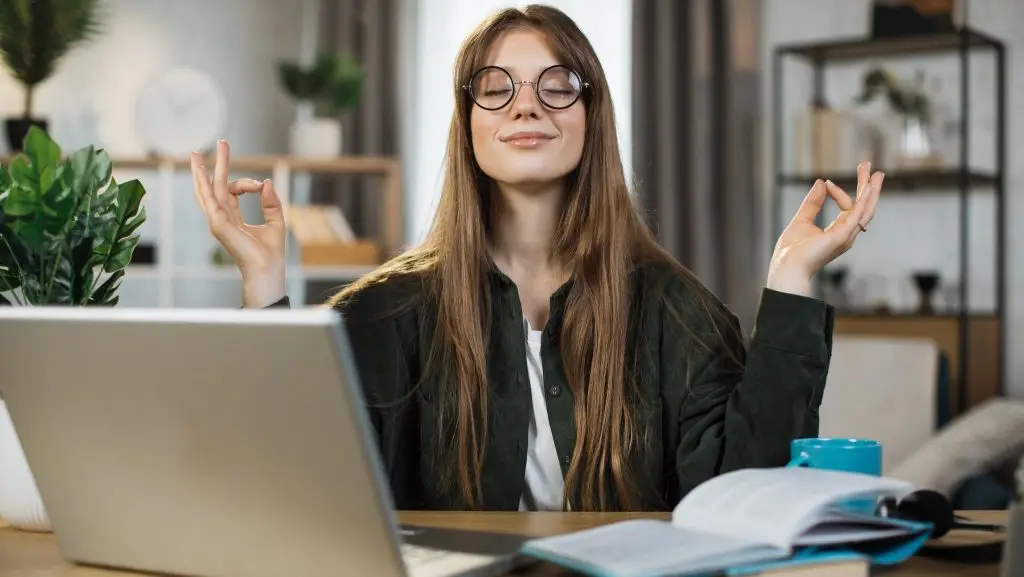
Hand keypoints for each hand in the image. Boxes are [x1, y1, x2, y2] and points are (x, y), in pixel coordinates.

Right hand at [191, 140, 286, 307]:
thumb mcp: (276, 221)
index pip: (231, 191)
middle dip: (216, 164)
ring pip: (206, 192)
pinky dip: (205, 186)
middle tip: (220, 143)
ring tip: (196, 154)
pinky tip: (202, 172)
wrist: (267, 270)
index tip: (260, 186)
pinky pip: (210, 202)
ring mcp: (218, 222)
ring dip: (201, 172)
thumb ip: (271, 202)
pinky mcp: (219, 225)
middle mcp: (222, 218)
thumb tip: (267, 182)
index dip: (246, 183)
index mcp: (233, 218)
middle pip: (215, 186)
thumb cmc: (270, 253)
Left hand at [767, 162, 883, 296]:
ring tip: (876, 173)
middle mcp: (846, 234)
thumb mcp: (802, 220)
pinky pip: (857, 216)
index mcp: (838, 232)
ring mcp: (846, 236)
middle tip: (868, 166)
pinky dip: (864, 202)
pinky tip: (869, 188)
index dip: (838, 192)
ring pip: (865, 210)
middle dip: (867, 186)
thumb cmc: (792, 251)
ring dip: (871, 190)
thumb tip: (820, 182)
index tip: (826, 182)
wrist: (786, 268)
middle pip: (863, 207)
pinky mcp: (841, 237)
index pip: (847, 207)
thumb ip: (813, 203)